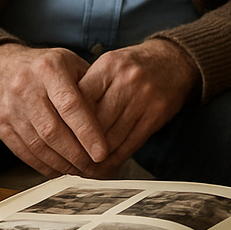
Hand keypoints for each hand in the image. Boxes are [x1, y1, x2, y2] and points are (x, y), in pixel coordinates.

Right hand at [0, 43, 109, 177]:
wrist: (0, 68)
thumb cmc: (45, 67)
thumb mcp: (70, 63)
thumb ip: (91, 85)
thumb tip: (115, 116)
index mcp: (49, 68)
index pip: (70, 105)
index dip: (87, 131)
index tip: (102, 152)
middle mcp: (26, 87)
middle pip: (53, 130)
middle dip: (77, 154)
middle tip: (96, 167)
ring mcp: (11, 108)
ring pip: (39, 145)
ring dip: (63, 163)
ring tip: (82, 170)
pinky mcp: (1, 126)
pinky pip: (25, 153)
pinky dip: (45, 165)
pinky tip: (61, 169)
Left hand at [77, 38, 199, 177]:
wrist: (174, 61)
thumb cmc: (135, 66)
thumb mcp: (109, 65)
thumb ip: (88, 88)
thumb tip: (64, 122)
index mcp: (109, 65)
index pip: (80, 101)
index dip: (67, 125)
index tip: (57, 141)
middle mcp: (127, 80)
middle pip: (95, 122)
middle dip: (79, 146)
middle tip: (67, 160)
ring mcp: (143, 97)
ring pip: (111, 138)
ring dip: (96, 159)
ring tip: (84, 168)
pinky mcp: (156, 114)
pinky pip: (130, 144)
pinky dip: (115, 159)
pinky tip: (105, 165)